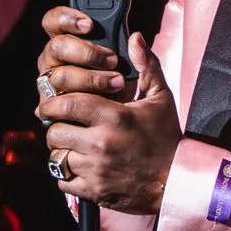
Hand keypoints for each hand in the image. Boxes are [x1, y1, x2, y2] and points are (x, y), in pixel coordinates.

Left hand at [34, 7, 180, 213]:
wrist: (176, 181)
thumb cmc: (166, 138)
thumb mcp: (161, 99)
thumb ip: (146, 66)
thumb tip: (134, 38)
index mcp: (114, 117)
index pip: (67, 103)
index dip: (55, 100)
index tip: (55, 102)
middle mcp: (101, 143)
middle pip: (54, 130)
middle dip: (55, 125)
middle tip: (63, 123)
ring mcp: (95, 170)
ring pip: (56, 156)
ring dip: (61, 149)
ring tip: (72, 144)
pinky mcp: (93, 191)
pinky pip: (62, 181)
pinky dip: (66, 174)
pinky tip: (79, 166)